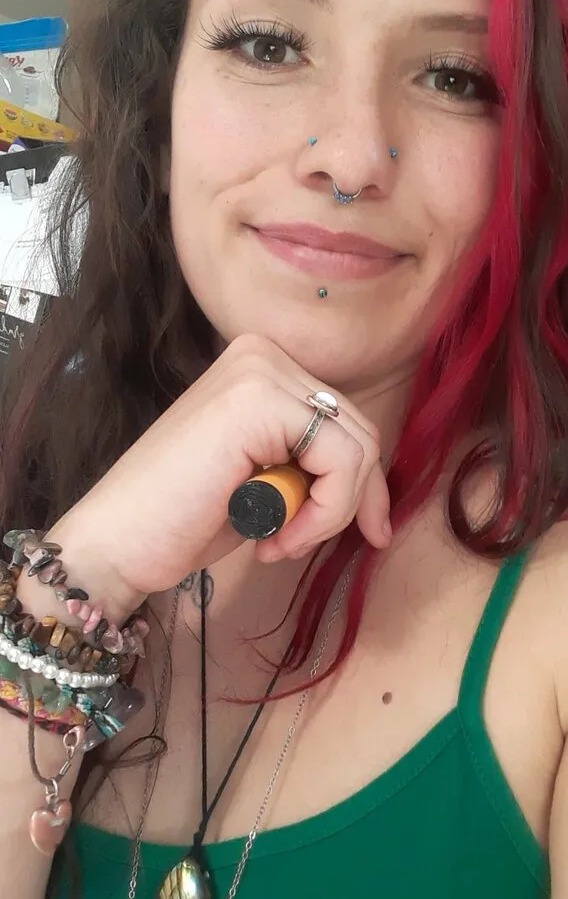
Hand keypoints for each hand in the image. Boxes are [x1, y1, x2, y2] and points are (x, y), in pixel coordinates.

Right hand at [46, 334, 390, 614]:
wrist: (117, 542)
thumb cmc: (182, 518)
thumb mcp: (268, 479)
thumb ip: (312, 461)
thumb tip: (380, 489)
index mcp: (263, 367)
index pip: (345, 421)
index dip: (360, 485)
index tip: (352, 532)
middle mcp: (263, 355)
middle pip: (359, 431)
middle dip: (349, 501)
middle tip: (297, 543)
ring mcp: (259, 371)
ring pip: (357, 447)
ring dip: (329, 514)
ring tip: (279, 542)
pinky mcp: (257, 400)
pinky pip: (340, 460)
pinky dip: (323, 513)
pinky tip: (273, 536)